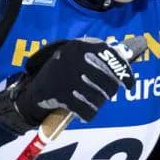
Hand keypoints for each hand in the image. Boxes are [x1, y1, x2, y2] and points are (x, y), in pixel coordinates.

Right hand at [0, 38, 136, 132]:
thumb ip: (95, 55)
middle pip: (110, 81)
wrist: (30, 93)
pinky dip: (88, 114)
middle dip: (108, 91)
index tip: (129, 83)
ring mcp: (69, 77)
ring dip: (97, 104)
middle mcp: (75, 58)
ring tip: (89, 103)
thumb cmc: (57, 75)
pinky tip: (83, 112)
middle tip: (103, 95)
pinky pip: (88, 110)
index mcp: (80, 46)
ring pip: (100, 97)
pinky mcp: (63, 95)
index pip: (113, 59)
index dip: (125, 73)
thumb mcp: (72, 56)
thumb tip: (125, 59)